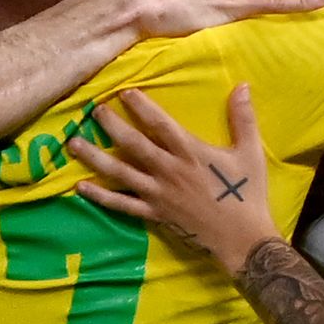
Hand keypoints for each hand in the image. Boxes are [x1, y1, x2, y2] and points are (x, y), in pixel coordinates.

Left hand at [74, 83, 277, 274]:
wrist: (242, 238)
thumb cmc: (247, 193)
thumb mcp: (250, 152)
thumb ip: (243, 118)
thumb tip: (242, 85)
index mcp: (191, 152)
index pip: (160, 123)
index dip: (141, 106)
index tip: (125, 92)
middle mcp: (169, 170)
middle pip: (133, 144)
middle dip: (111, 125)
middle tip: (94, 110)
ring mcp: (158, 194)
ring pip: (120, 172)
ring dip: (95, 157)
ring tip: (73, 144)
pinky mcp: (154, 214)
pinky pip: (122, 205)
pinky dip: (100, 197)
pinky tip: (80, 187)